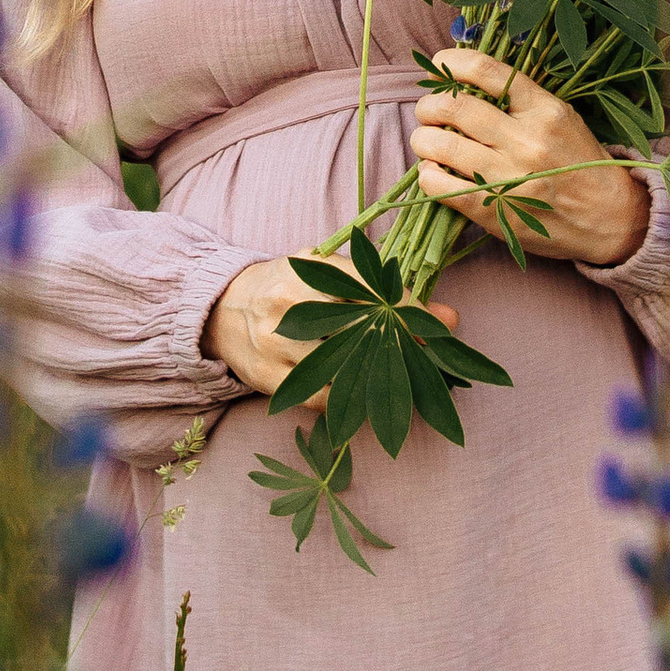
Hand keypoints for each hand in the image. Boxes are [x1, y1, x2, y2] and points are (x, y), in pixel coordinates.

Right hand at [204, 257, 458, 398]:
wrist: (220, 310)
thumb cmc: (286, 286)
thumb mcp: (327, 273)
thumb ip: (384, 290)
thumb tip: (449, 317)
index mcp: (309, 270)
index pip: (371, 288)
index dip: (410, 310)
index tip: (440, 327)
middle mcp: (291, 305)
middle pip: (362, 332)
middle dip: (403, 349)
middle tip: (432, 361)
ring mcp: (277, 344)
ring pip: (344, 370)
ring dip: (379, 378)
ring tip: (402, 380)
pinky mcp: (268, 378)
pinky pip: (322, 399)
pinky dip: (347, 400)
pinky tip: (359, 393)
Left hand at [408, 50, 650, 268]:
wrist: (611, 219)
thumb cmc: (580, 164)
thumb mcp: (562, 118)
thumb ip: (521, 101)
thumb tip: (465, 84)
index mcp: (544, 110)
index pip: (486, 71)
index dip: (451, 63)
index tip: (439, 65)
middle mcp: (526, 140)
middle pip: (454, 107)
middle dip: (429, 106)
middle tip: (428, 112)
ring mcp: (509, 177)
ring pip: (440, 145)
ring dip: (422, 140)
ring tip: (427, 142)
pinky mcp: (495, 211)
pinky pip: (440, 186)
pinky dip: (427, 175)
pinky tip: (435, 173)